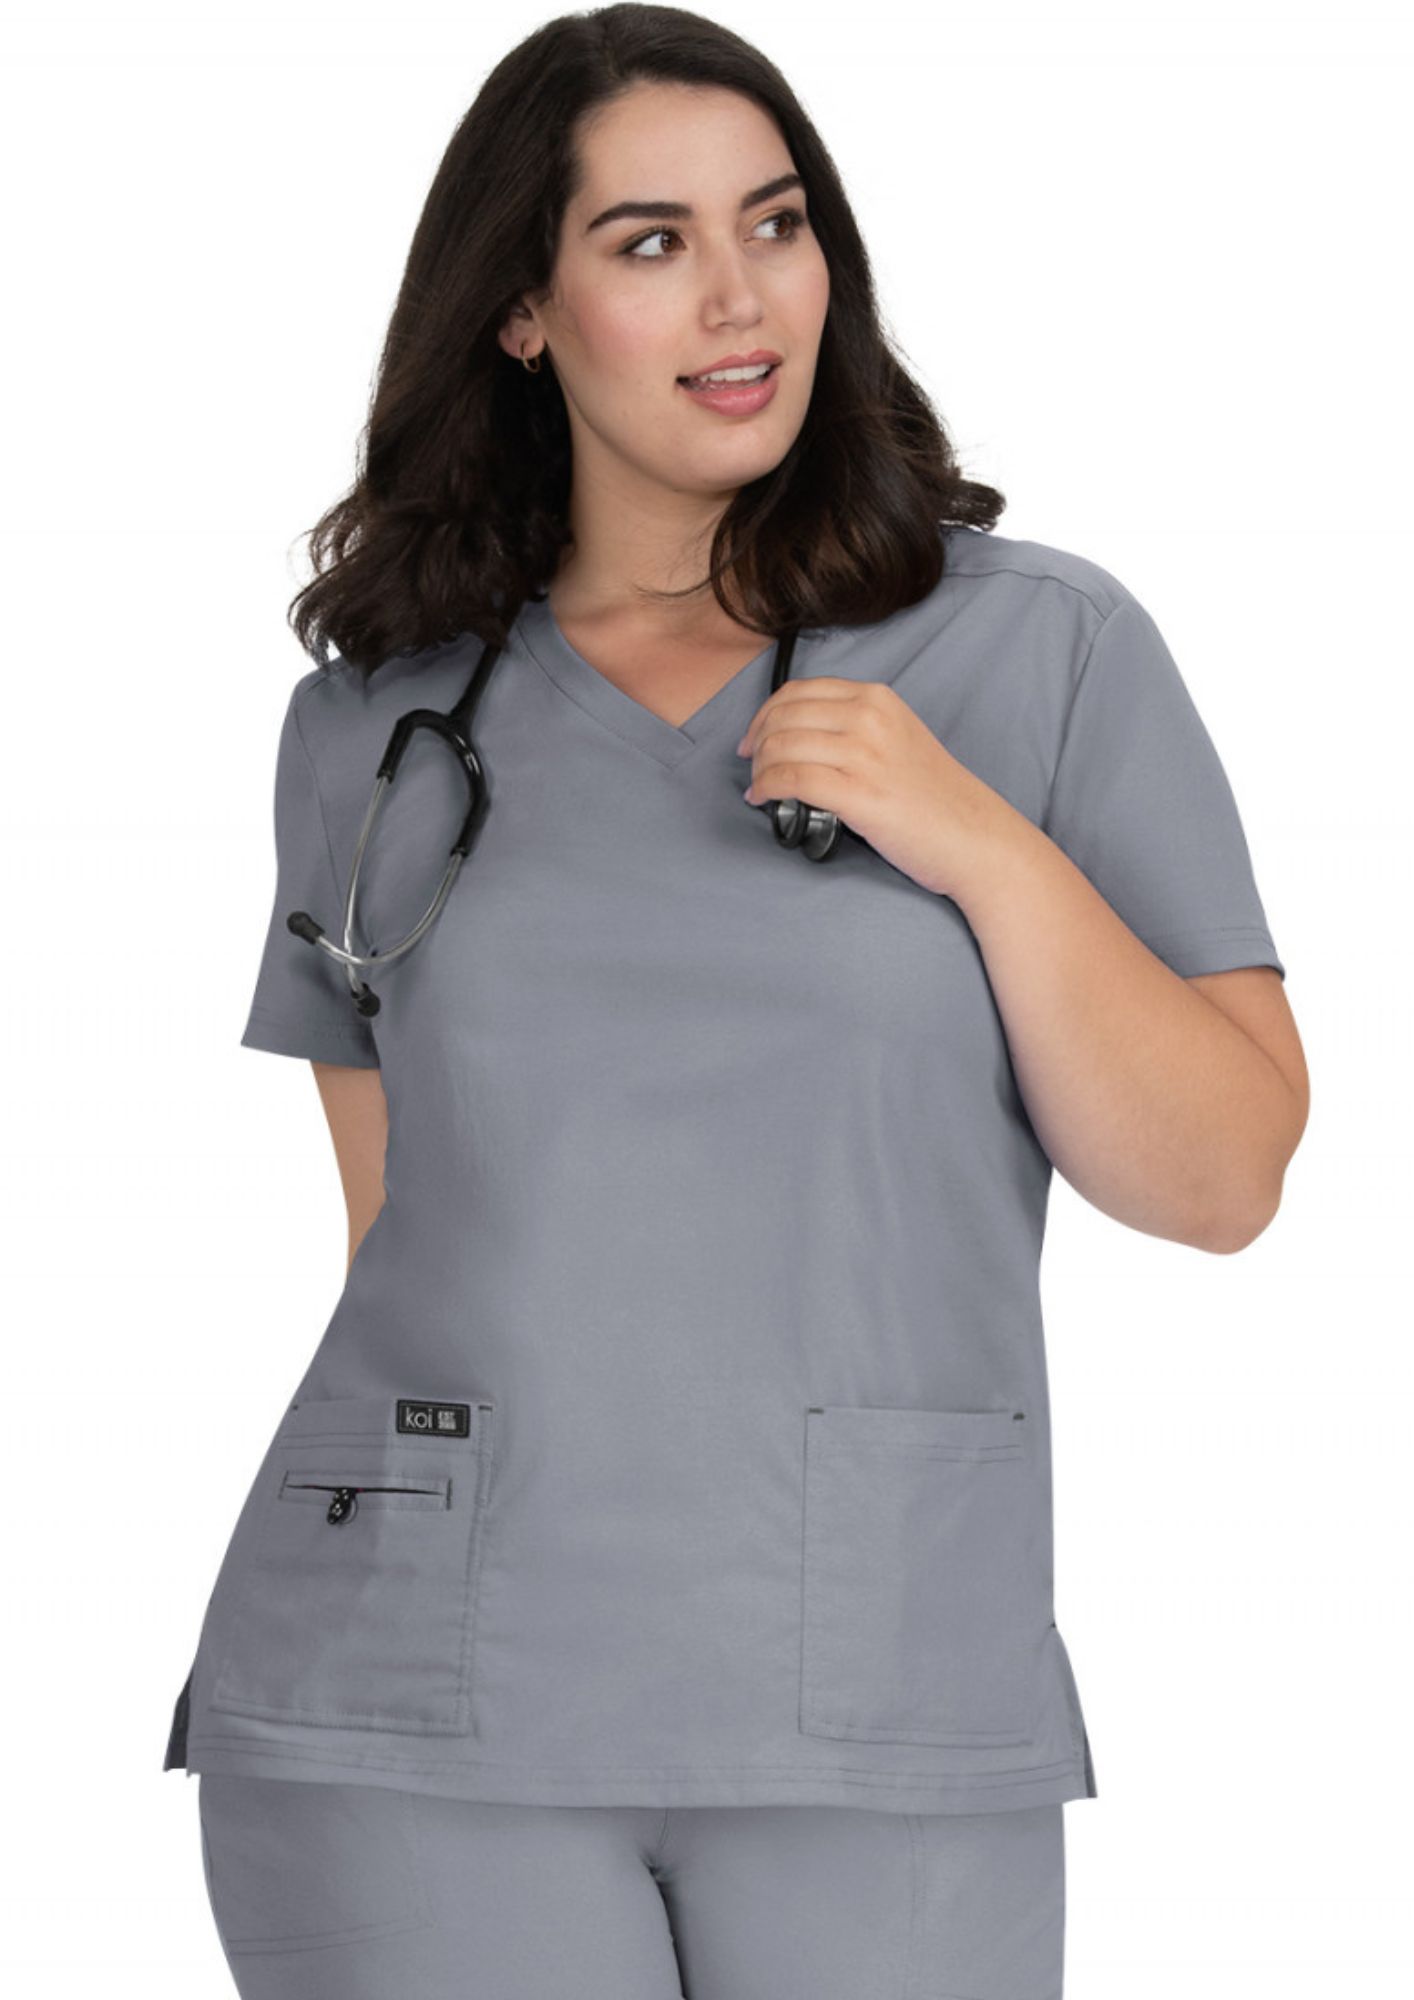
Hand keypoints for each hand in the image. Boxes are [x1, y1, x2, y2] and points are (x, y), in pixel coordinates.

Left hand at [735, 677, 1002, 898]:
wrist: (974, 836)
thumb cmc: (935, 797)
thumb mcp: (898, 738)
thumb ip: (855, 728)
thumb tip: (798, 737)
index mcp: (877, 699)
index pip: (799, 692)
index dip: (765, 714)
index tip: (755, 736)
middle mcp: (869, 718)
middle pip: (784, 717)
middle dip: (757, 742)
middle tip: (751, 765)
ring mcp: (864, 755)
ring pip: (782, 747)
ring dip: (759, 769)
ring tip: (757, 786)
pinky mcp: (859, 795)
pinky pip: (791, 780)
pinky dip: (767, 788)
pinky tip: (763, 799)